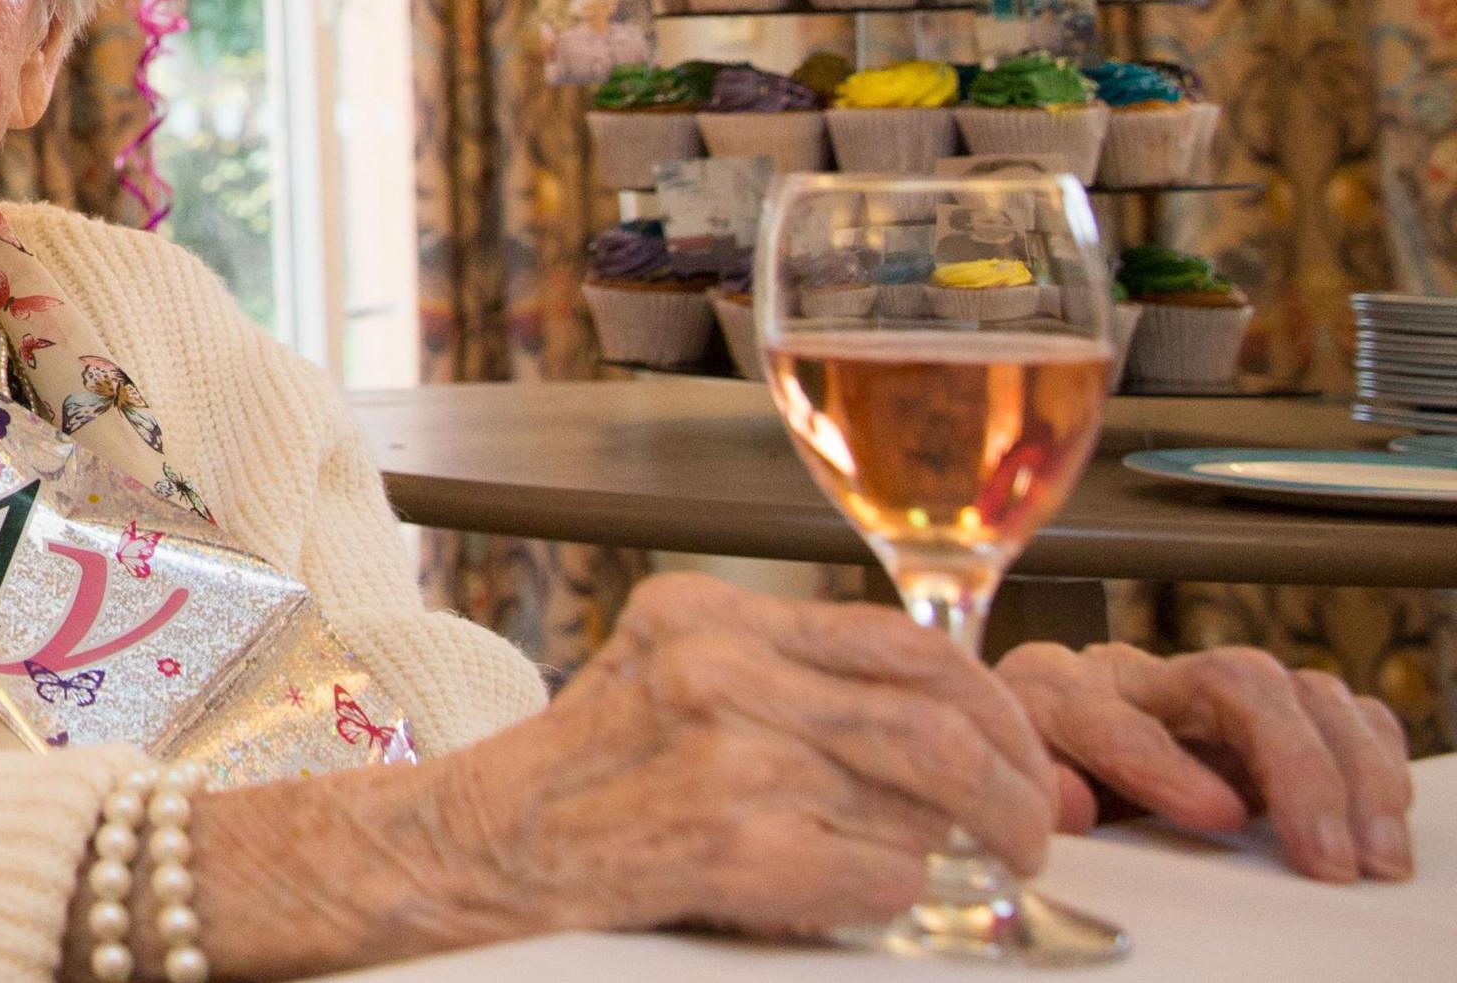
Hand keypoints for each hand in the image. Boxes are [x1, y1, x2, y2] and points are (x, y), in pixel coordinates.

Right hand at [178, 574, 1058, 979]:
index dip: (990, 700)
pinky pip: (879, 872)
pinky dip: (897, 897)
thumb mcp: (673, 681)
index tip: (1022, 748)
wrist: (474, 847)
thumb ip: (791, 682)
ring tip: (975, 867)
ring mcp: (724, 749)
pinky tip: (862, 895)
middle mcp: (718, 664)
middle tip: (1035, 826)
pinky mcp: (727, 837)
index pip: (899, 639)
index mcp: (708, 614)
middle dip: (1013, 781)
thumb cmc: (579, 779)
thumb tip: (962, 734)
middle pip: (932, 713)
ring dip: (968, 846)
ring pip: (920, 795)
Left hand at [997, 642, 1413, 881]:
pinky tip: (1381, 805)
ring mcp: (1195, 685)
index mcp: (1049, 689)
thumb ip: (1032, 796)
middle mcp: (1129, 674)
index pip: (1110, 713)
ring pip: (1290, 688)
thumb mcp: (1001, 796)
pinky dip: (1368, 750)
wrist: (1018, 757)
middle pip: (1232, 682)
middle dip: (1294, 767)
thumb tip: (1068, 806)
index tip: (1220, 817)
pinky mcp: (1250, 708)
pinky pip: (1326, 704)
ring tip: (1371, 852)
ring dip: (1348, 769)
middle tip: (1327, 856)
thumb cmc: (1014, 783)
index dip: (1164, 766)